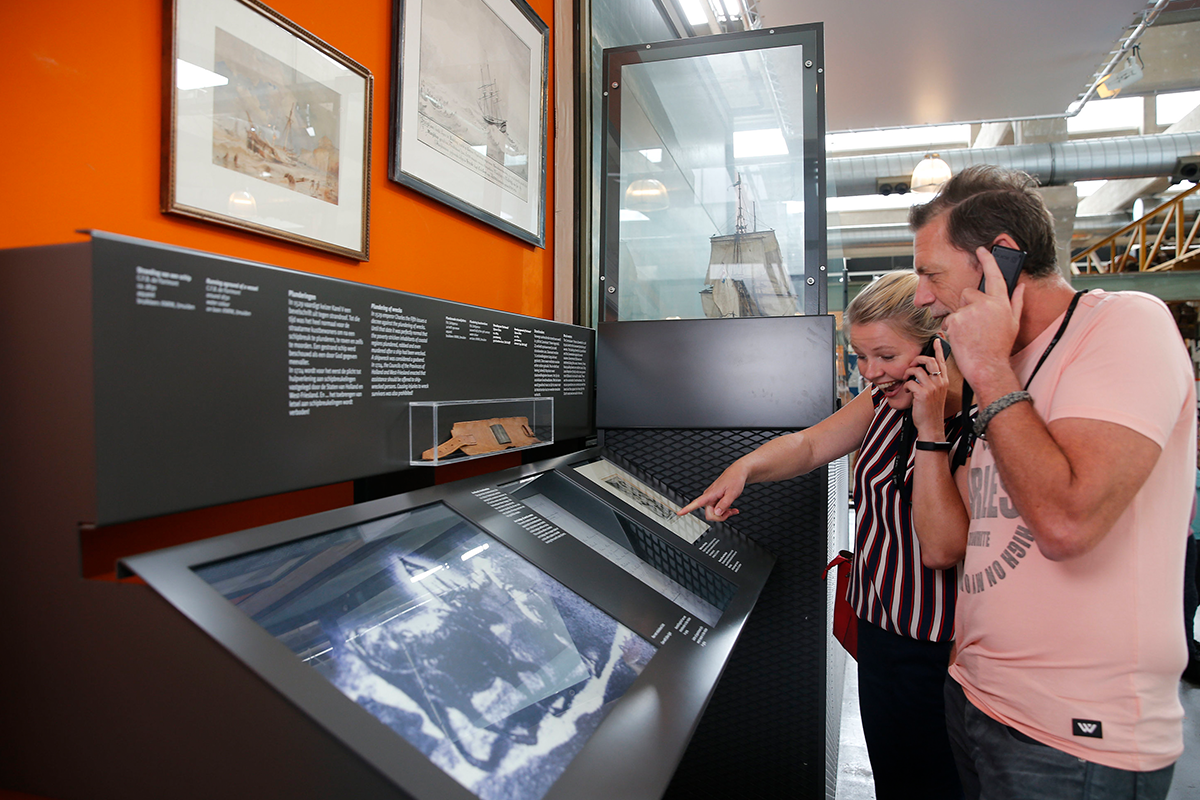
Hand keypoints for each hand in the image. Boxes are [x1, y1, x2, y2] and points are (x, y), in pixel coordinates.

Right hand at [677, 464, 746, 521]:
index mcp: (710, 494)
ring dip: (724, 514)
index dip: (687, 508)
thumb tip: (717, 513)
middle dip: (720, 517)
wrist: (737, 472)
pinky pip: (717, 510)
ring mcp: (712, 499)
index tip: (679, 513)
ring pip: (714, 513)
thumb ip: (724, 504)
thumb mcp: (732, 493)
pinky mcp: (715, 499)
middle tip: (730, 512)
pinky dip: (725, 511)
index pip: (696, 503)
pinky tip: (731, 509)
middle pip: (709, 515)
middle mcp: (709, 497)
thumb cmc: (734, 479)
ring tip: (732, 509)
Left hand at [906, 338, 949, 436]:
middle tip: (911, 365)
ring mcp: (932, 388)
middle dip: (917, 359)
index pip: (942, 361)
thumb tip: (921, 370)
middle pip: (930, 360)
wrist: (931, 425)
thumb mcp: (936, 393)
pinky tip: (907, 390)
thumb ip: (933, 381)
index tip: (936, 340)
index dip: (938, 349)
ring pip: (917, 370)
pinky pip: (910, 382)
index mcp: (944, 381)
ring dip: (908, 373)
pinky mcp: (923, 394)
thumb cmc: (931, 409)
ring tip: (907, 380)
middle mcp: (940, 382)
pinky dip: (906, 385)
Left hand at [942, 246, 1024, 389]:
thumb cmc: (1000, 347)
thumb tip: (1020, 286)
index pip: (995, 276)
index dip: (988, 260)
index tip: (982, 249)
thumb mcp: (1013, 323)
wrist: (987, 365)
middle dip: (969, 305)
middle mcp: (986, 304)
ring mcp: (969, 312)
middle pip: (969, 293)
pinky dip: (953, 328)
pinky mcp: (955, 320)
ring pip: (959, 307)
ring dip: (961, 317)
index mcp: (1001, 303)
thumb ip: (1016, 302)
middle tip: (976, 324)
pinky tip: (963, 337)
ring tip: (971, 333)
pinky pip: (950, 319)